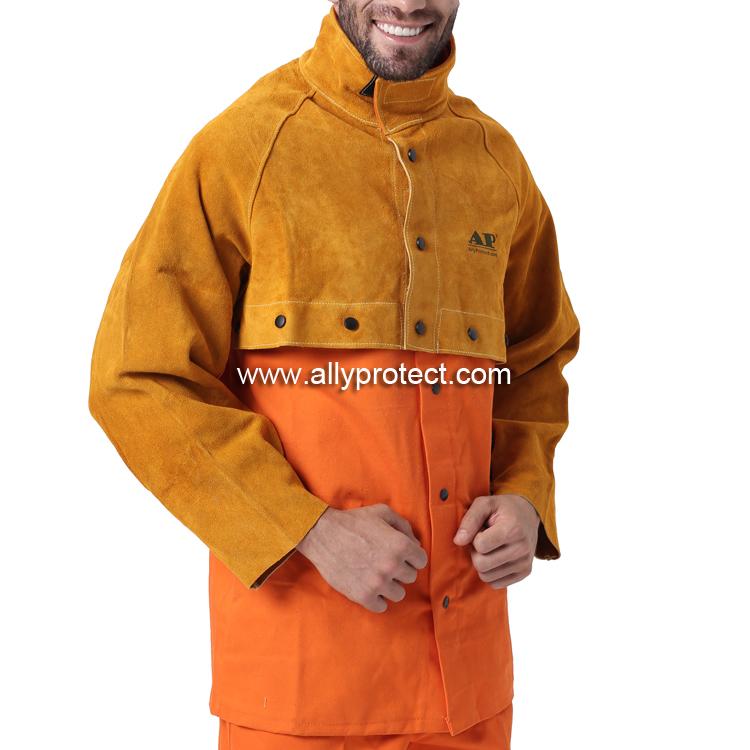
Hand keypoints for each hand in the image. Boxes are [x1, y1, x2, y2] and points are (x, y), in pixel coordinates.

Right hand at [296, 504, 427, 612]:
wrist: (323, 534)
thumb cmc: (354, 522)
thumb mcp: (382, 512)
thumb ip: (404, 526)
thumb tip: (416, 544)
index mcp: (400, 545)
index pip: (421, 561)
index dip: (411, 556)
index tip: (401, 554)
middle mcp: (392, 565)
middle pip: (411, 577)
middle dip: (400, 569)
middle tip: (385, 562)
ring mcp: (378, 583)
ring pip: (399, 594)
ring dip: (390, 585)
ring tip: (377, 574)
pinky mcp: (363, 596)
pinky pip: (382, 606)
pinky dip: (377, 598)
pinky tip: (369, 586)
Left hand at [453, 494, 539, 588]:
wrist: (528, 514)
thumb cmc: (503, 508)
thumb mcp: (484, 504)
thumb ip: (469, 520)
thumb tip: (458, 541)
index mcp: (513, 529)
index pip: (480, 545)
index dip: (475, 537)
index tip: (482, 529)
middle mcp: (522, 549)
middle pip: (481, 565)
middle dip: (476, 552)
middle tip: (483, 540)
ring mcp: (524, 563)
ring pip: (486, 577)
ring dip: (483, 562)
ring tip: (491, 547)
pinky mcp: (524, 573)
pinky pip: (495, 584)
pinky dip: (490, 572)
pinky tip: (496, 557)